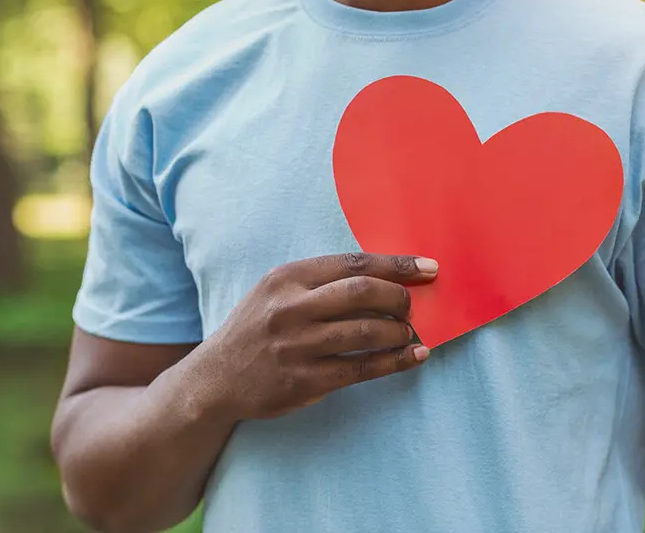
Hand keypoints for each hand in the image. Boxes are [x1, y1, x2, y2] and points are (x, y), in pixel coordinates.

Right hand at [197, 253, 437, 419]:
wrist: (216, 378)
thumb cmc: (257, 328)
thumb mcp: (276, 291)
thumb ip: (320, 282)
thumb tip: (385, 277)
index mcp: (287, 278)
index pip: (353, 263)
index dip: (397, 265)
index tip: (428, 268)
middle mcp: (291, 308)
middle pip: (363, 292)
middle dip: (399, 297)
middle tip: (412, 306)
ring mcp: (297, 346)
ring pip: (367, 332)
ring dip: (400, 332)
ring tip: (410, 333)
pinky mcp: (304, 381)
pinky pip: (362, 368)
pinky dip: (394, 362)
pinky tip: (413, 357)